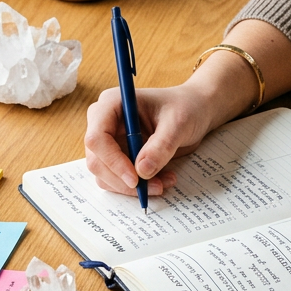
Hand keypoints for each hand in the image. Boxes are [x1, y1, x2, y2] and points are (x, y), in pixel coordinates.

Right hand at [84, 85, 215, 196]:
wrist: (194, 111)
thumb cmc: (185, 108)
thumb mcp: (178, 123)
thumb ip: (161, 146)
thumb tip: (142, 171)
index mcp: (112, 104)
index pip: (97, 138)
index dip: (113, 161)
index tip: (136, 179)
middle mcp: (104, 123)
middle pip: (97, 160)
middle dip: (124, 179)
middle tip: (155, 187)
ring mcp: (109, 141)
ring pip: (105, 175)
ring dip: (132, 187)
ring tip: (164, 182)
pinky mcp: (117, 157)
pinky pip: (117, 179)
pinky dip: (137, 187)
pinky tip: (161, 179)